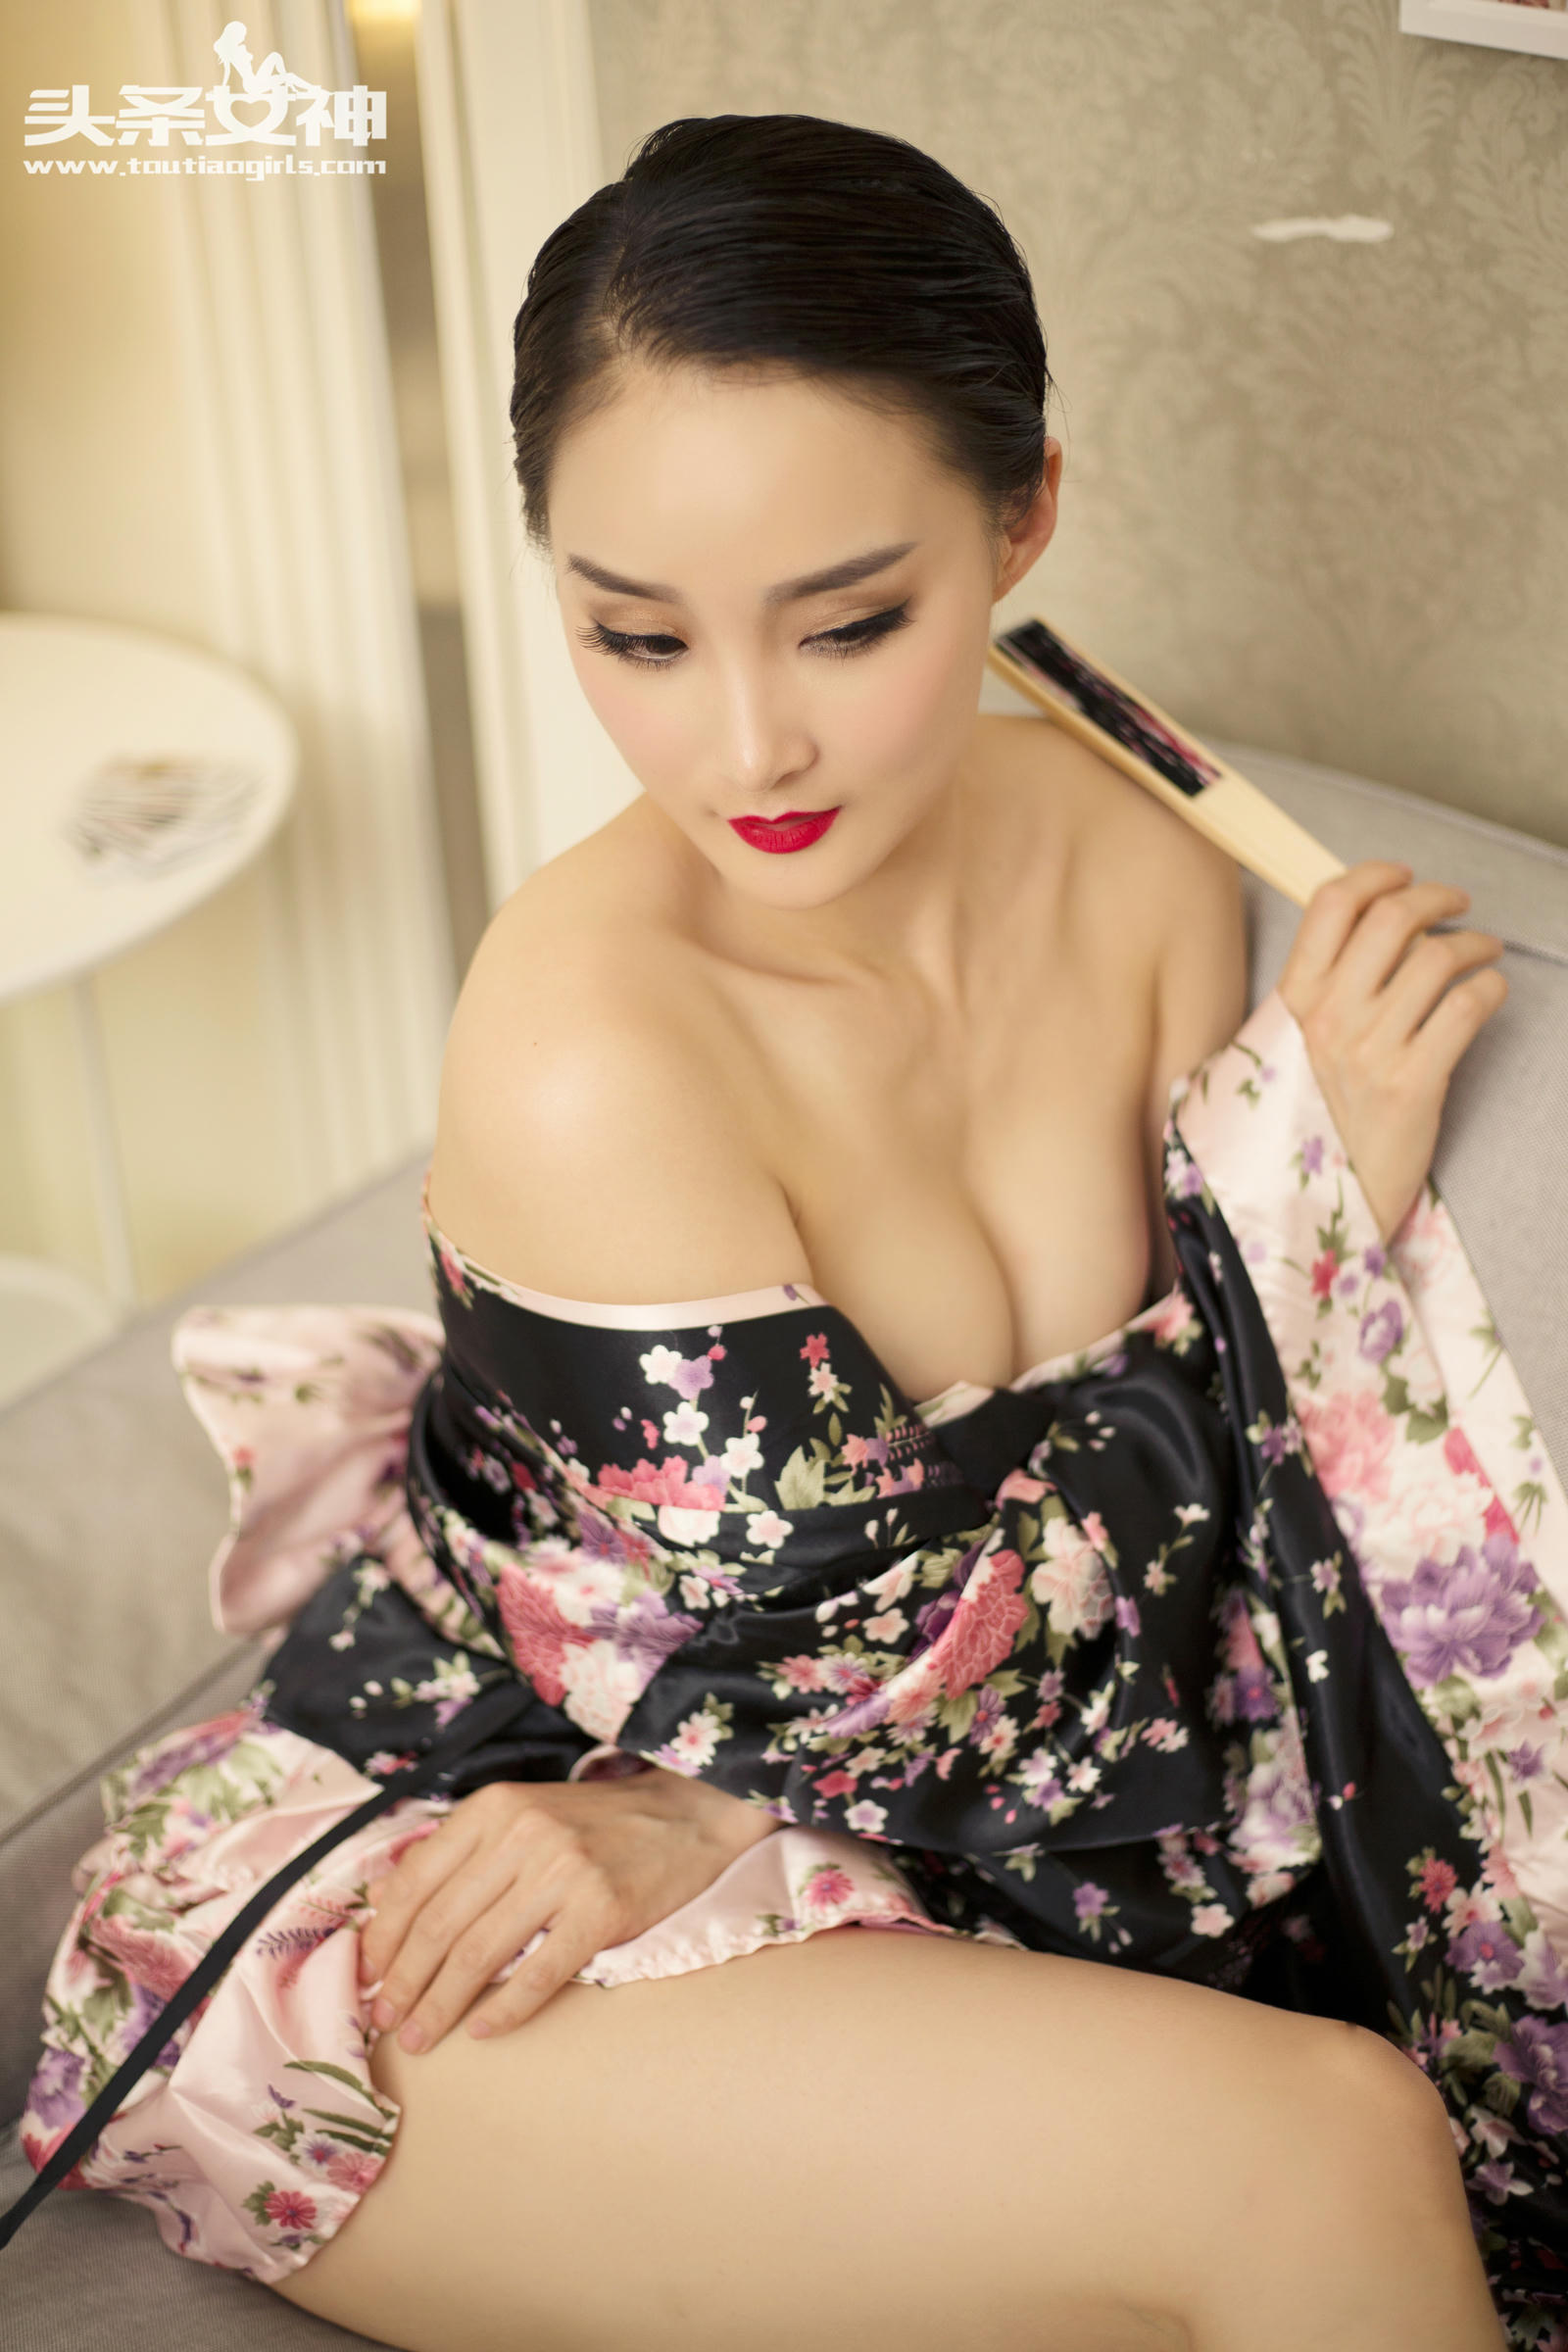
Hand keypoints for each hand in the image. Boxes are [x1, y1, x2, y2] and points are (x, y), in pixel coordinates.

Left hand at [356, 1766, 777, 2054]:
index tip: (368, 1977)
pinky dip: (505, 2009)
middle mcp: (523, 1833)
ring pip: (479, 1953)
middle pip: (441, 1924)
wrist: (685, 1814)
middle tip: (385, 2023)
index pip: (416, 1881)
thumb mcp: (521, 1815)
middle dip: (404, 1983)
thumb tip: (387, 1908)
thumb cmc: (593, 1823)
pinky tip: (482, 2032)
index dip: (385, 1937)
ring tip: (419, 2038)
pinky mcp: (603, 1908)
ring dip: (440, 2005)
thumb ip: (462, 1853)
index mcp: (493, 1807)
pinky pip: (540, 1972)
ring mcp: (564, 1870)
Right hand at [1277, 860, 1507, 1242]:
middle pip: (1390, 917)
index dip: (1375, 876)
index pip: (1331, 905)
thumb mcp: (1286, 1052)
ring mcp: (1370, 1049)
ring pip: (1436, 957)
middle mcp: (1327, 1018)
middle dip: (1435, 898)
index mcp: (1291, 1002)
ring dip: (1473, 944)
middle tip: (1456, 905)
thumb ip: (1312, 995)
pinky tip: (1489, 993)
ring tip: (1482, 952)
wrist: (1317, 1203)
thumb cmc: (1310, 1123)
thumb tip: (1363, 934)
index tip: (1403, 875)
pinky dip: (1489, 987)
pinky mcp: (1415, 1082)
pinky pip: (1467, 1006)